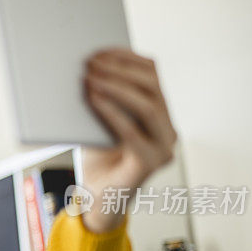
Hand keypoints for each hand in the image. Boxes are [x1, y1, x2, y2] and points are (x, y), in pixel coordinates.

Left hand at [80, 48, 178, 232]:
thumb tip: (83, 65)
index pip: (152, 75)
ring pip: (148, 105)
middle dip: (120, 70)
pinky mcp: (149, 164)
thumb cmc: (98, 160)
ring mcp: (163, 148)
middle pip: (152, 87)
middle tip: (92, 62)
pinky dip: (111, 112)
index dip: (127, 58)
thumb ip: (101, 98)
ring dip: (117, 87)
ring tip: (90, 77)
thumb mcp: (98, 122)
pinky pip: (133, 132)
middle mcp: (168, 130)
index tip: (101, 49)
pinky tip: (93, 99)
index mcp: (160, 115)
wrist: (97, 201)